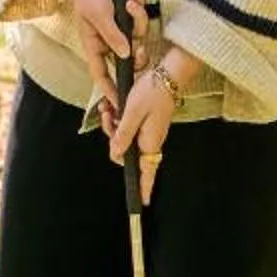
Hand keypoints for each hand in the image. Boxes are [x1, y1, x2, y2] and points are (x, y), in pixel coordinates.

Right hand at [62, 0, 139, 119]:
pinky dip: (138, 4)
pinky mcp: (127, 15)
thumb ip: (113, 36)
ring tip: (131, 1)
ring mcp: (118, 27)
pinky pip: (140, 18)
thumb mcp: (100, 14)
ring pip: (138, 36)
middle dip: (137, 51)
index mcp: (94, 44)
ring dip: (138, 18)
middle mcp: (107, 39)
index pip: (100, 74)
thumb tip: (127, 56)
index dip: (110, 90)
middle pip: (127, 57)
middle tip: (141, 50)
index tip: (120, 105)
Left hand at [108, 45, 199, 200]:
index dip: (143, 187)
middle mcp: (150, 139)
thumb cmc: (153, 92)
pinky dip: (120, 118)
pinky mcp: (148, 121)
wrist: (169, 74)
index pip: (147, 172)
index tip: (142, 203)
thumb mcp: (132, 112)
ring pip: (126, 137)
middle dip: (113, 138)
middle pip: (128, 152)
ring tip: (109, 107)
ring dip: (114, 125)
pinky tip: (113, 105)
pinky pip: (130, 127)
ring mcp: (150, 130)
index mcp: (149, 142)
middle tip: (108, 116)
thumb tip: (115, 154)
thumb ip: (123, 135)